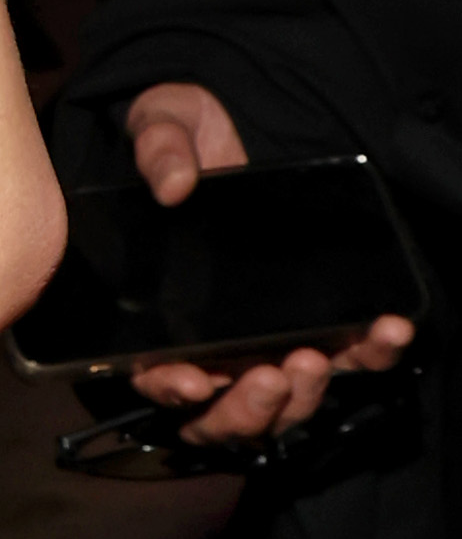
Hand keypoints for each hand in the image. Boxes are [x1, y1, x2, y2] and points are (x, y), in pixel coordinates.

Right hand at [120, 77, 416, 442]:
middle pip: (221, 413)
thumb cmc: (181, 139)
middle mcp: (209, 343)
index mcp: (156, 314)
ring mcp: (262, 340)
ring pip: (282, 403)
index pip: (153, 373)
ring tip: (317, 358)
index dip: (169, 388)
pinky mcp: (314, 324)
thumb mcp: (162, 125)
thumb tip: (172, 185)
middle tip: (271, 376)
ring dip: (302, 396)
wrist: (232, 136)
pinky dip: (367, 354)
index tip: (192, 381)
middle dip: (248, 408)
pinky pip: (344, 358)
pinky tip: (385, 330)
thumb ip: (158, 150)